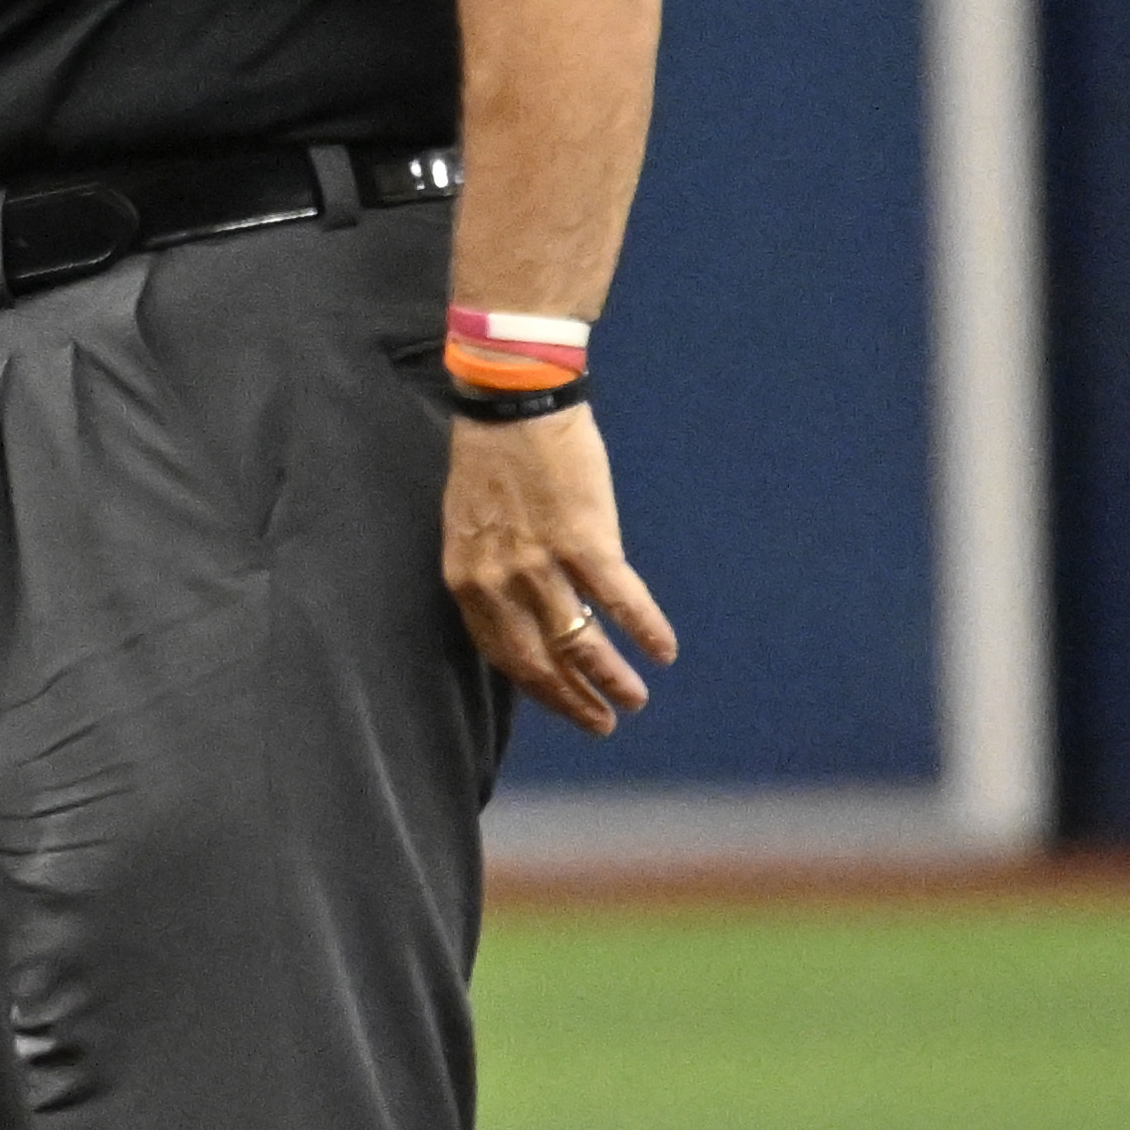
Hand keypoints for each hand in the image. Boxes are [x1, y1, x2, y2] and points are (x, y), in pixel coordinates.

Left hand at [443, 405, 673, 735]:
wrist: (512, 405)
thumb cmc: (494, 461)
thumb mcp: (472, 529)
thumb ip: (492, 576)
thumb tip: (527, 617)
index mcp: (466, 580)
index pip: (501, 655)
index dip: (539, 689)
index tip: (565, 708)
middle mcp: (497, 581)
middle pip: (539, 661)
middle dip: (575, 700)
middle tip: (604, 724)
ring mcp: (540, 563)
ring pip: (580, 641)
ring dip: (613, 677)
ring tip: (636, 699)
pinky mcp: (584, 539)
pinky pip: (619, 599)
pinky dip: (645, 629)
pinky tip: (664, 651)